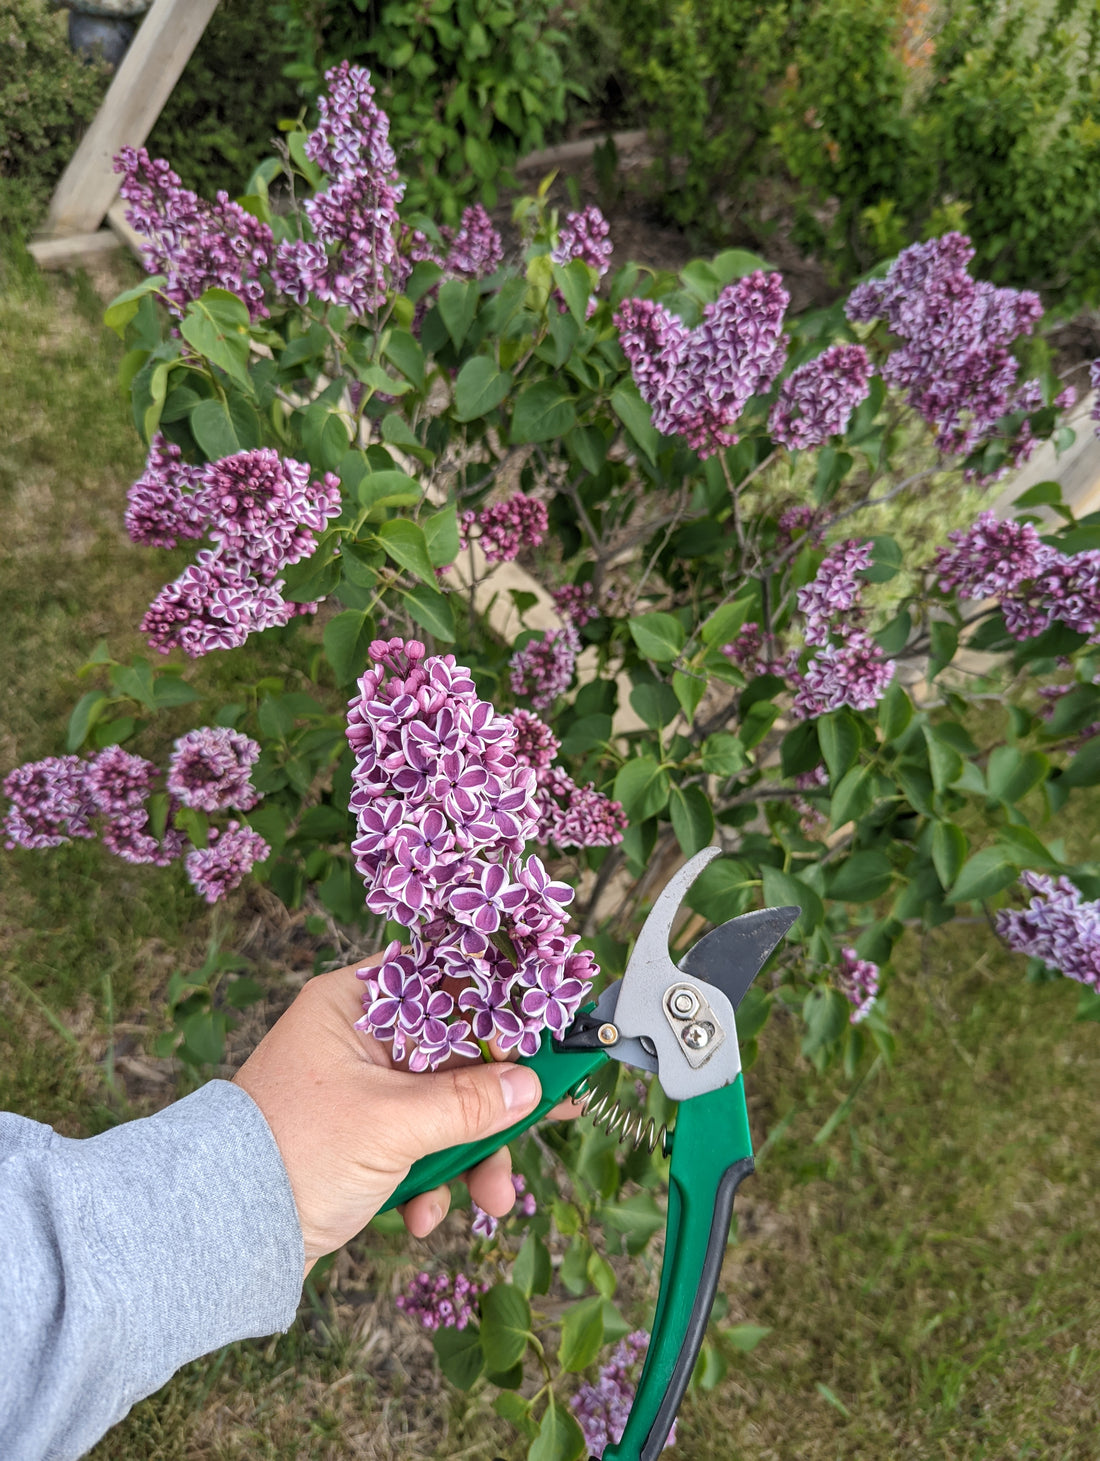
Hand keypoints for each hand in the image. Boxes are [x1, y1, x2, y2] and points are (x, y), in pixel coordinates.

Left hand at [232, 957, 542, 1273]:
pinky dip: (430, 1180)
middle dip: (494, 1103)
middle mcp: (357, 1037)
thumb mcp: (391, 1124)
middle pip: (453, 1051)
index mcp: (353, 1004)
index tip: (541, 1035)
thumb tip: (530, 1086)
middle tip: (549, 1114)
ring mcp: (359, 1090)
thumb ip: (468, 1103)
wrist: (219, 1238)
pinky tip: (422, 1216)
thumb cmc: (294, 1154)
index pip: (442, 982)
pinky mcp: (358, 1138)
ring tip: (491, 1199)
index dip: (497, 1007)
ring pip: (442, 1105)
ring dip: (471, 1153)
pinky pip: (417, 1145)